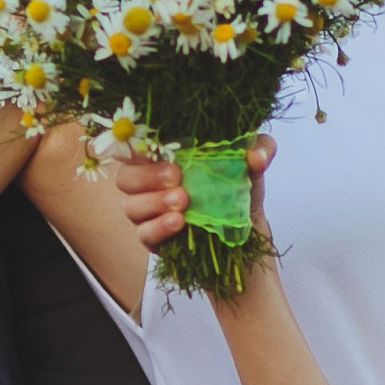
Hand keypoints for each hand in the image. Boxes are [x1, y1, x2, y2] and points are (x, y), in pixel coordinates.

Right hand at [105, 132, 275, 252]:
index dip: (134, 144)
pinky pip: (144, 234)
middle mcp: (150, 184)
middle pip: (124, 177)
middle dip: (145, 175)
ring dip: (153, 202)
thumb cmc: (240, 190)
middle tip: (176, 176)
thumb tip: (254, 156)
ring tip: (183, 202)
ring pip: (130, 206)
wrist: (248, 236)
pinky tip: (178, 222)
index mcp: (164, 157)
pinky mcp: (155, 240)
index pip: (133, 146)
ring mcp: (150, 214)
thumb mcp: (254, 163)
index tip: (155, 145)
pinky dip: (158, 227)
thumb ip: (260, 148)